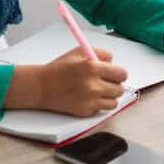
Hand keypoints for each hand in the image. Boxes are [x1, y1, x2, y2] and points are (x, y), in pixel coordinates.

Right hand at [6, 47, 128, 116]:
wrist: (42, 87)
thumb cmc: (60, 68)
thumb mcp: (79, 52)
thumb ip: (100, 54)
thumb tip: (113, 62)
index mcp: (92, 67)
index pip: (121, 74)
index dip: (119, 73)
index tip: (115, 74)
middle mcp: (93, 85)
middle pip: (120, 89)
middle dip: (114, 84)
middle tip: (106, 81)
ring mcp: (90, 100)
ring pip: (114, 101)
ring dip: (109, 96)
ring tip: (98, 90)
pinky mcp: (86, 111)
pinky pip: (102, 109)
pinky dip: (99, 104)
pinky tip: (89, 97)